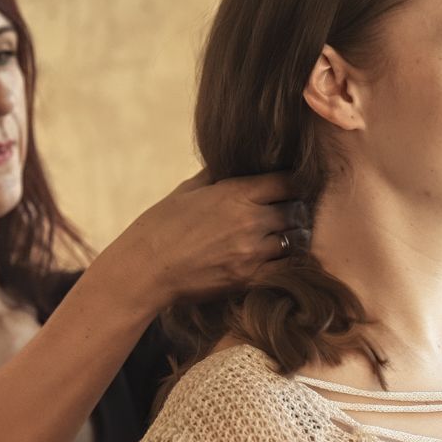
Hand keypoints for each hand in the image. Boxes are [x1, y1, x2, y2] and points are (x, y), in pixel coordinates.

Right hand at [92, 170, 306, 311]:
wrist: (144, 269)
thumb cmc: (160, 226)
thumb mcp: (188, 190)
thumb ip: (217, 176)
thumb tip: (233, 162)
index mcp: (236, 193)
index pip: (288, 181)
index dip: (294, 182)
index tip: (291, 186)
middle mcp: (250, 220)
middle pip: (297, 210)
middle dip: (296, 210)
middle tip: (291, 213)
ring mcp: (252, 251)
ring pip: (297, 239)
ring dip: (295, 236)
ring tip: (287, 236)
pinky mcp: (249, 278)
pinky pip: (287, 268)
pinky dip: (288, 263)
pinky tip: (281, 260)